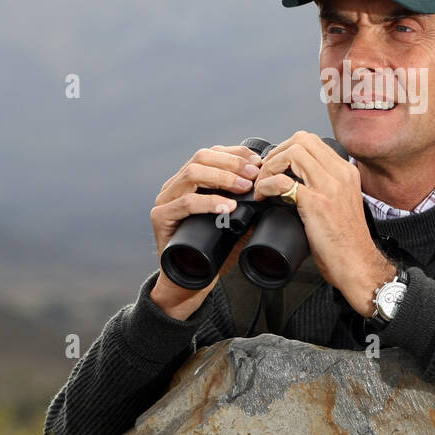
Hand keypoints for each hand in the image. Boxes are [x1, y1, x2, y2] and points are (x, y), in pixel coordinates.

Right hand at [149, 144, 262, 320]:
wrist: (189, 282)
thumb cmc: (212, 251)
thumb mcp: (234, 223)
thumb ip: (248, 206)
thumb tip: (274, 192)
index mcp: (189, 181)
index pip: (212, 154)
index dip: (235, 153)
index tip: (258, 162)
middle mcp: (174, 186)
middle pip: (201, 157)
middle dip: (232, 163)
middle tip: (255, 175)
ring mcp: (165, 200)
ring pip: (192, 174)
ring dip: (223, 178)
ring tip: (245, 188)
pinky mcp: (160, 218)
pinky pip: (185, 203)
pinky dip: (209, 202)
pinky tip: (227, 207)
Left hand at [252, 130, 397, 316]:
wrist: (357, 263)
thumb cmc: (346, 240)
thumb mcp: (341, 203)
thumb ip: (325, 187)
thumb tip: (297, 181)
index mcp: (346, 172)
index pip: (312, 141)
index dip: (287, 149)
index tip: (276, 165)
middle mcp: (340, 174)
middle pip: (301, 140)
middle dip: (276, 152)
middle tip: (266, 172)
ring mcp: (329, 187)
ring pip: (293, 153)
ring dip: (270, 166)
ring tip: (263, 184)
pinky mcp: (317, 204)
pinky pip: (283, 182)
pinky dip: (267, 185)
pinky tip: (264, 196)